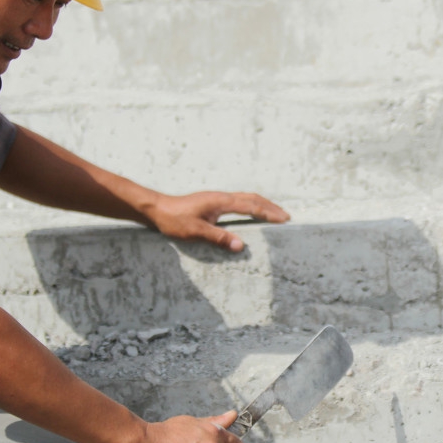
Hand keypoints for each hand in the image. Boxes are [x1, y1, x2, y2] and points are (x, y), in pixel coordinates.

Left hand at [145, 191, 289, 251]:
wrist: (157, 208)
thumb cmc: (173, 220)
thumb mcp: (195, 232)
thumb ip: (218, 238)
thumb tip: (241, 245)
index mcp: (220, 202)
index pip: (250, 206)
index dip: (268, 212)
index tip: (284, 218)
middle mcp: (221, 197)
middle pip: (252, 198)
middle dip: (270, 207)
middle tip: (286, 216)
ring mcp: (217, 198)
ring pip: (245, 197)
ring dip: (261, 204)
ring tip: (274, 213)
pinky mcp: (212, 202)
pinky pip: (238, 201)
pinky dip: (251, 205)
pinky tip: (251, 212)